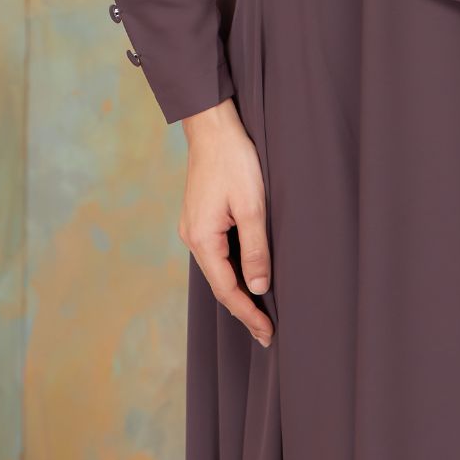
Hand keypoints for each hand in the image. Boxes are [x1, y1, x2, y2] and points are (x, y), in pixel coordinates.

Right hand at [179, 97, 273, 345]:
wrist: (213, 126)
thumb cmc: (234, 161)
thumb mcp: (252, 205)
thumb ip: (256, 248)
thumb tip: (260, 287)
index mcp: (202, 239)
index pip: (227, 289)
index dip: (248, 313)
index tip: (267, 333)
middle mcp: (192, 237)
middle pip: (219, 283)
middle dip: (243, 307)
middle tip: (267, 331)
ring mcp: (193, 227)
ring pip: (218, 268)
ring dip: (238, 288)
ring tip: (260, 310)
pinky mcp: (199, 217)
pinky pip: (216, 252)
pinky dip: (232, 268)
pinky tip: (247, 273)